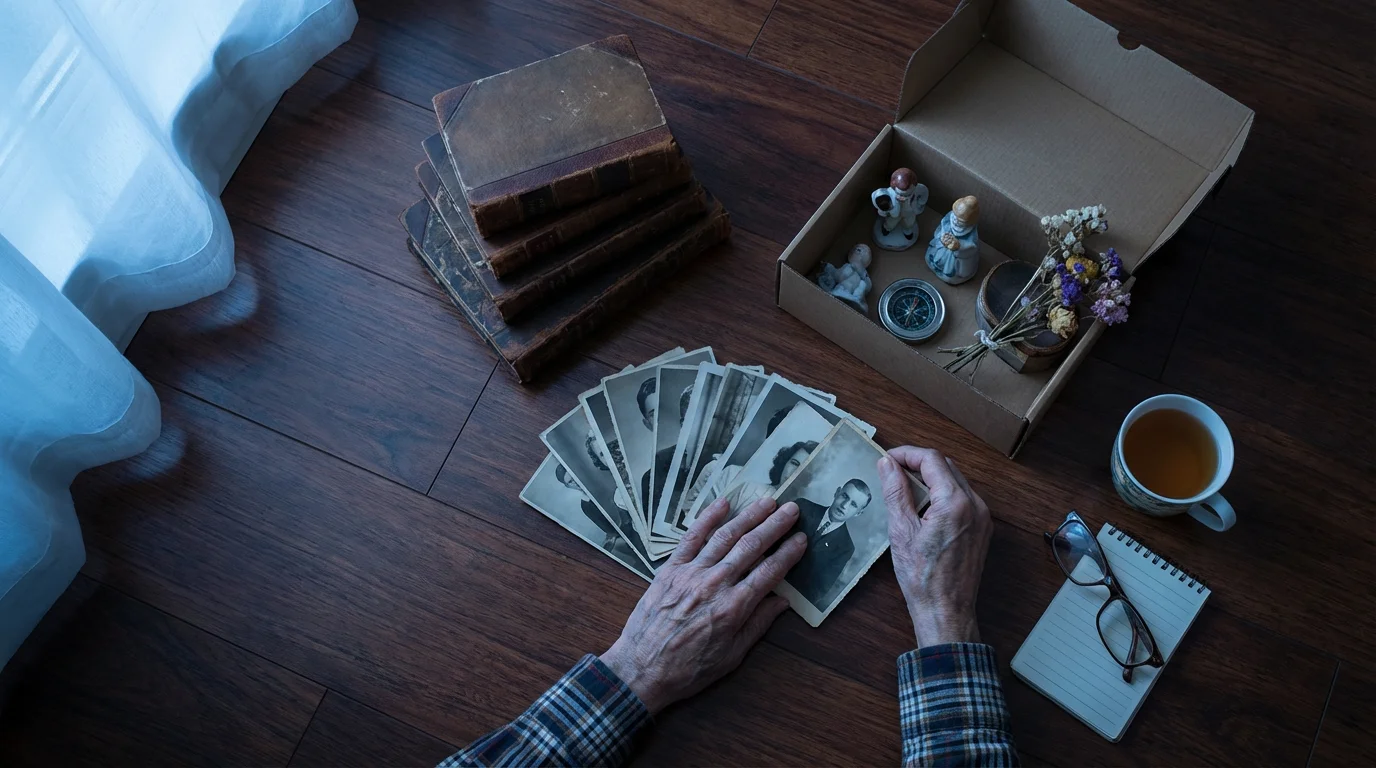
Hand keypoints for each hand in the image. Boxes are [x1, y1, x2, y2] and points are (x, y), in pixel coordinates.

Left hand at [599, 497, 806, 713]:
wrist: (641, 669)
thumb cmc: (689, 669)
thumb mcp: (732, 656)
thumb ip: (758, 625)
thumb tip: (783, 602)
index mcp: (734, 607)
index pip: (770, 572)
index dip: (788, 553)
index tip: (802, 538)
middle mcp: (715, 583)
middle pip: (751, 547)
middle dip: (775, 526)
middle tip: (792, 509)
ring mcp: (691, 573)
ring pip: (725, 536)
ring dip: (748, 516)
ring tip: (767, 501)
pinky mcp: (670, 568)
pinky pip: (691, 538)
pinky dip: (708, 518)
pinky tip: (723, 503)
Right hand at [877, 447, 991, 647]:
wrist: (945, 610)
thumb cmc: (922, 577)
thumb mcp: (901, 530)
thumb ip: (896, 492)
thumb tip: (887, 464)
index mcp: (955, 502)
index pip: (932, 459)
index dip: (907, 454)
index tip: (887, 460)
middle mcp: (975, 505)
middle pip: (946, 466)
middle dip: (918, 463)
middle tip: (892, 472)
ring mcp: (983, 517)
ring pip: (956, 481)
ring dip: (931, 478)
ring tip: (905, 489)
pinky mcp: (983, 529)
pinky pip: (963, 499)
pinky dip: (943, 494)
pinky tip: (924, 508)